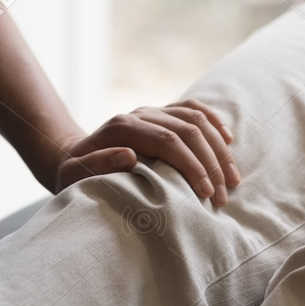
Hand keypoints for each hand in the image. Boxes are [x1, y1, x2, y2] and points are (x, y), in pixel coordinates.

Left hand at [50, 101, 240, 206]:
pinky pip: (193, 109)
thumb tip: (129, 156)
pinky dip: (213, 122)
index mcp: (122, 126)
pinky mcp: (161, 113)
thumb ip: (97, 165)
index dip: (191, 165)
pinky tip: (228, 140)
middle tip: (221, 196)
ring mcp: (153, 110)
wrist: (73, 157)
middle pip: (188, 129)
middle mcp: (140, 112)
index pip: (168, 140)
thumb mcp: (73, 175)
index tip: (205, 193)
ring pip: (196, 118)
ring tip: (231, 179)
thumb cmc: (74, 174)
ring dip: (218, 148)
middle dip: (210, 163)